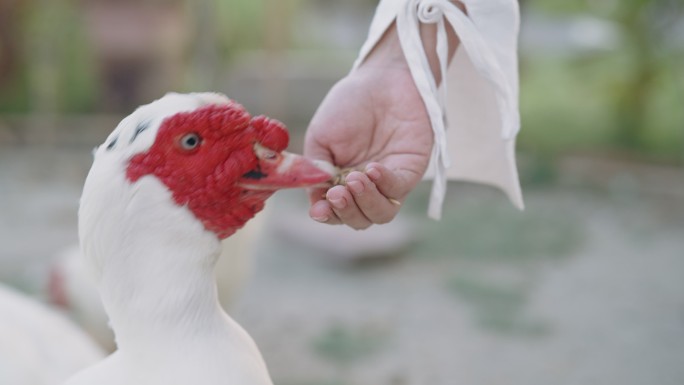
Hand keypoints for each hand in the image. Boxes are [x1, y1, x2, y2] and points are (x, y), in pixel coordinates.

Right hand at [304, 62, 432, 228]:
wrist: (382, 78)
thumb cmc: (350, 104)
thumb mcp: (321, 136)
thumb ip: (316, 167)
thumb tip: (316, 194)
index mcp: (340, 181)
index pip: (334, 211)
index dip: (326, 215)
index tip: (318, 209)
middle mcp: (365, 187)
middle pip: (359, 219)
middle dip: (346, 211)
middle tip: (337, 193)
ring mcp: (388, 181)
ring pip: (381, 214)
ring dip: (365, 202)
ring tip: (355, 179)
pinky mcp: (409, 170)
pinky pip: (398, 190)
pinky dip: (384, 184)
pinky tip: (372, 167)